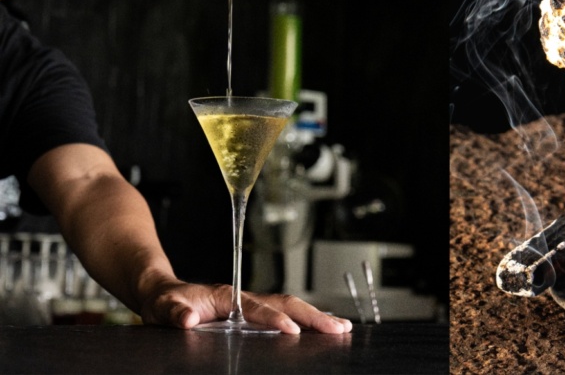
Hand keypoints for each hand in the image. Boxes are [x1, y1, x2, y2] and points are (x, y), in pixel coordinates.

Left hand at [138, 278, 352, 333]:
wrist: (164, 293)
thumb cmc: (166, 301)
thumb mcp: (163, 307)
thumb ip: (175, 313)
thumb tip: (189, 319)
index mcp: (228, 296)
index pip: (258, 308)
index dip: (276, 319)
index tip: (293, 331)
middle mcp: (245, 299)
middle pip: (286, 304)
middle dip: (313, 316)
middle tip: (338, 328)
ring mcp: (252, 306)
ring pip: (290, 308)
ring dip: (316, 317)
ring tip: (341, 328)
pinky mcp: (253, 315)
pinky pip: (285, 314)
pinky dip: (306, 321)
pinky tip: (320, 330)